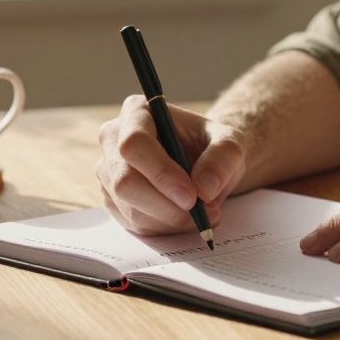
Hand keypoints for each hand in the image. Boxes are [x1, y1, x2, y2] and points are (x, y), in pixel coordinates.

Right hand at [96, 95, 245, 235]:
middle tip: (201, 213)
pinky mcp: (113, 199)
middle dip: (166, 205)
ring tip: (203, 213)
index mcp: (137, 112)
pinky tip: (185, 216)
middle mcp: (114, 139)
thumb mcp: (230, 143)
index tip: (192, 195)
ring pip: (131, 207)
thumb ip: (223, 158)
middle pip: (125, 181)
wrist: (204, 161)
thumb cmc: (211, 145)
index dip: (161, 173)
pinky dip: (165, 227)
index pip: (134, 143)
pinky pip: (134, 223)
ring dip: (171, 219)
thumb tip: (204, 188)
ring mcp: (109, 171)